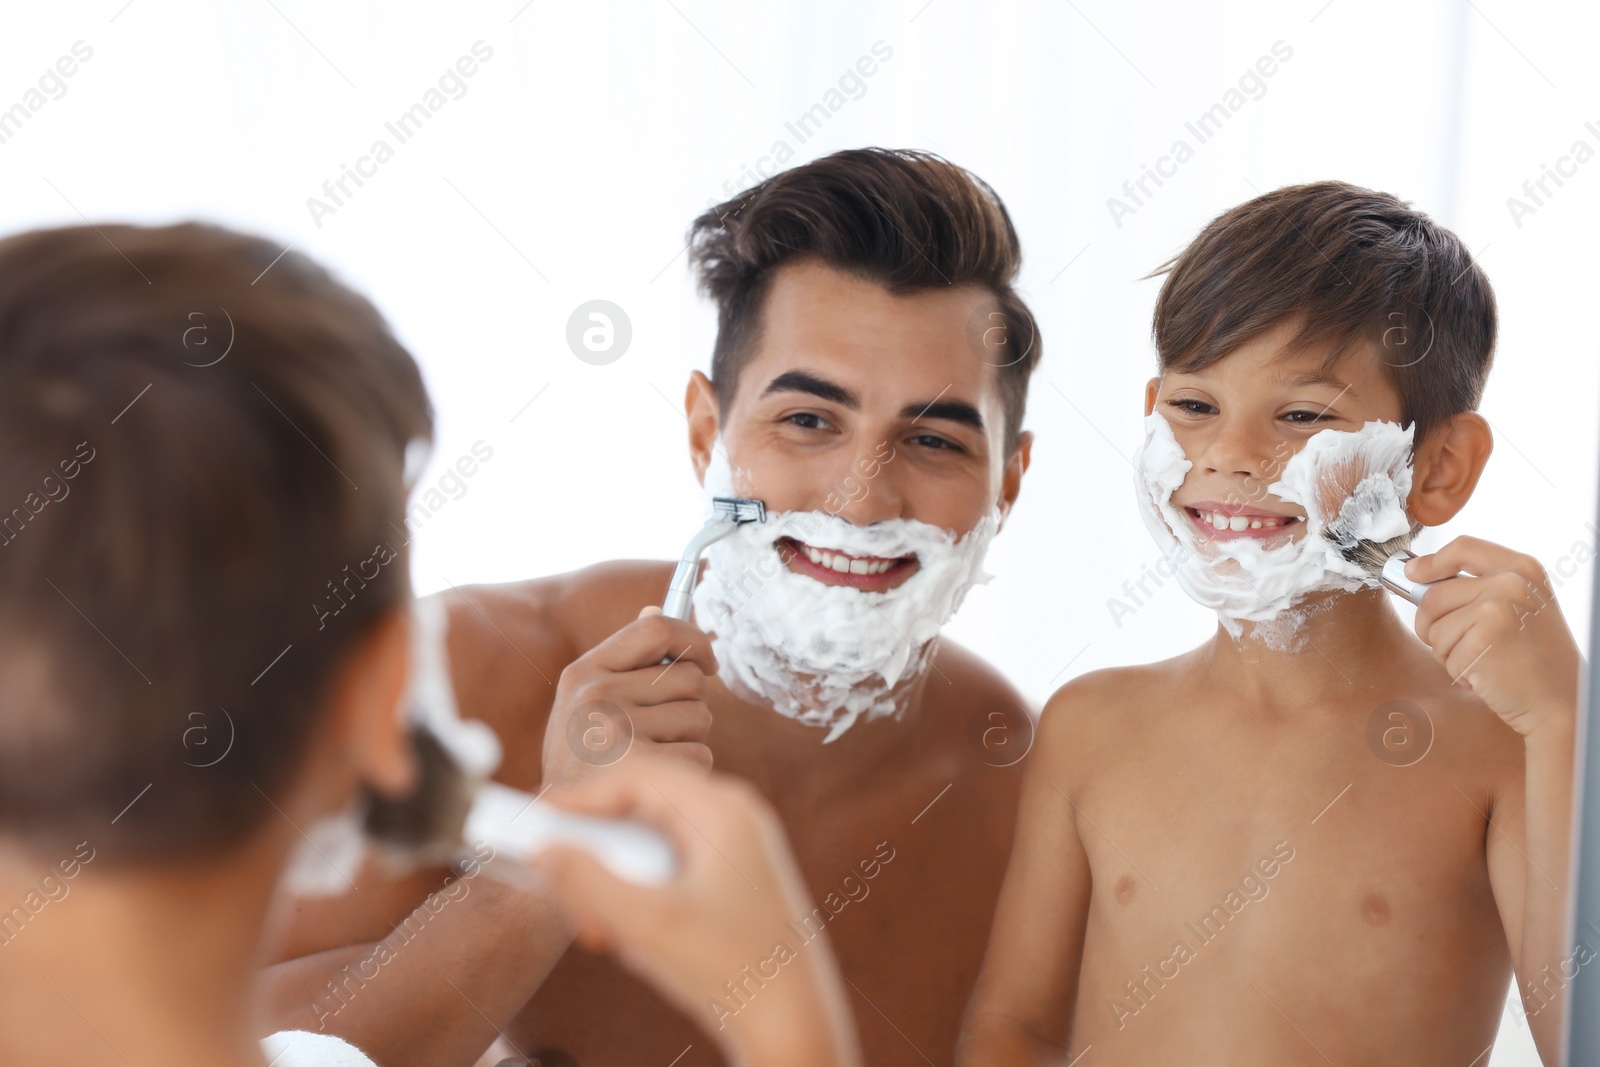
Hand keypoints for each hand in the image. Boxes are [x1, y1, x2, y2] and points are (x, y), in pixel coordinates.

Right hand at [533, 756, 858, 1066]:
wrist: (791, 1025)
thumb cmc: (734, 970)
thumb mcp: (647, 925)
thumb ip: (587, 883)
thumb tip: (542, 852)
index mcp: (724, 810)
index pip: (636, 778)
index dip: (580, 797)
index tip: (535, 821)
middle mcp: (733, 819)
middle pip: (640, 810)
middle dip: (597, 853)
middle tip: (562, 887)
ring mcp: (735, 850)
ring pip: (650, 846)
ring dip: (615, 884)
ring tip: (602, 929)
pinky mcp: (730, 883)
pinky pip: (667, 872)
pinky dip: (639, 899)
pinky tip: (633, 942)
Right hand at [541, 606, 715, 785]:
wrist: (559, 828)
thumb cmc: (583, 758)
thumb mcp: (586, 700)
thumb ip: (625, 659)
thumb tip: (656, 607)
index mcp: (584, 672)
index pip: (656, 628)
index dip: (694, 640)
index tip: (707, 660)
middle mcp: (595, 695)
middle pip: (690, 677)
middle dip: (692, 703)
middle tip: (663, 729)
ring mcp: (614, 732)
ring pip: (700, 716)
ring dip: (691, 737)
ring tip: (655, 755)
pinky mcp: (638, 770)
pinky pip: (700, 755)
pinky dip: (691, 769)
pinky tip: (660, 780)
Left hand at [1408, 536, 1582, 736]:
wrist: (1560, 700)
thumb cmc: (1533, 658)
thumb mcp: (1519, 606)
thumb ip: (1480, 586)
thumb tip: (1415, 573)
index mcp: (1522, 568)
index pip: (1463, 547)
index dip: (1431, 561)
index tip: (1413, 574)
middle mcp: (1511, 583)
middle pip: (1433, 596)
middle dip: (1433, 626)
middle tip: (1466, 646)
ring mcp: (1497, 610)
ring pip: (1433, 628)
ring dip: (1448, 653)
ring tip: (1485, 660)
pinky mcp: (1483, 640)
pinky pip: (1443, 654)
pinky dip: (1458, 671)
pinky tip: (1488, 675)